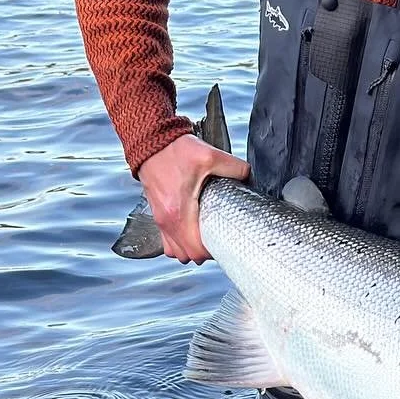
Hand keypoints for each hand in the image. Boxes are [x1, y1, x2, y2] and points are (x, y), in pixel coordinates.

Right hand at [137, 133, 248, 263]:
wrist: (152, 143)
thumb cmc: (176, 151)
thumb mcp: (211, 156)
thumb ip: (235, 168)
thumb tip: (248, 177)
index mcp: (179, 211)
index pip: (196, 250)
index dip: (213, 251)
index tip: (225, 241)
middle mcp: (167, 220)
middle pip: (186, 255)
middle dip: (204, 253)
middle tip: (219, 239)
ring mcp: (159, 220)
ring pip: (175, 251)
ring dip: (190, 249)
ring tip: (206, 237)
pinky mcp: (157, 215)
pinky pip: (166, 241)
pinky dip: (178, 242)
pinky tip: (191, 231)